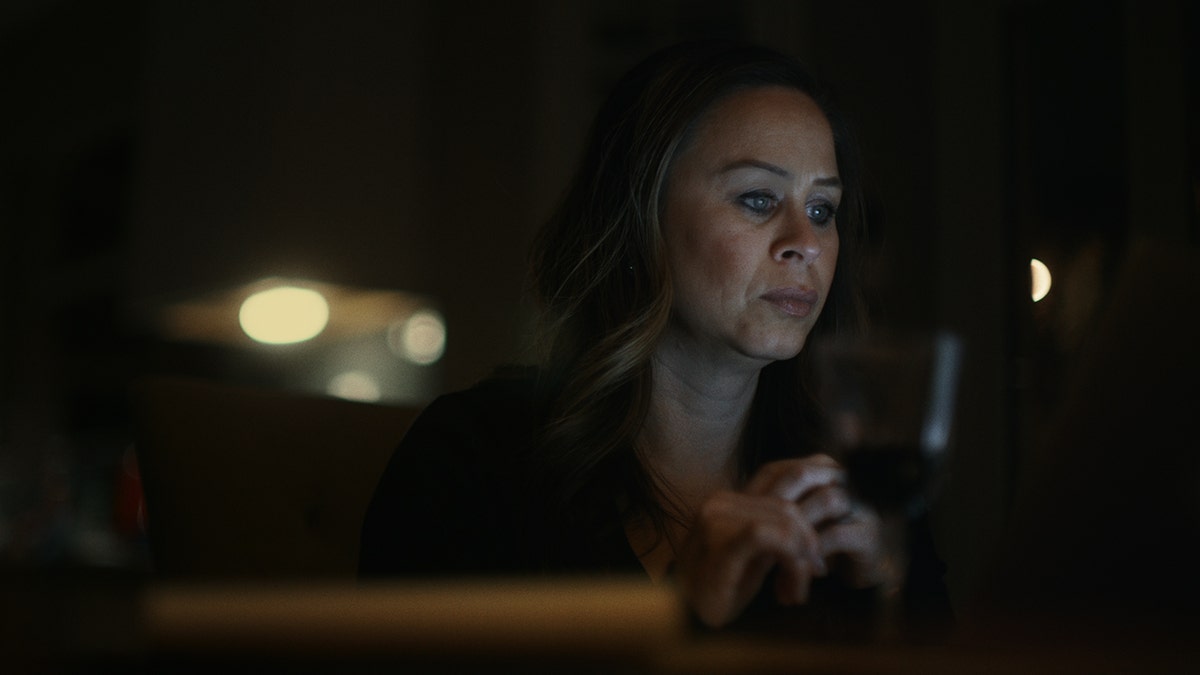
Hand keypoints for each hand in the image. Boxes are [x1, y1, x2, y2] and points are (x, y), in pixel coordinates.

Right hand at [674, 455, 884, 626]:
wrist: (684, 615)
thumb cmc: (722, 586)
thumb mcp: (757, 552)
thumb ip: (780, 528)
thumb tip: (822, 507)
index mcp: (730, 498)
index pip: (781, 478)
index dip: (813, 493)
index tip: (833, 513)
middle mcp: (721, 502)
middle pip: (789, 502)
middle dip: (812, 535)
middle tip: (820, 568)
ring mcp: (717, 520)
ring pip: (785, 519)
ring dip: (803, 555)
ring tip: (803, 584)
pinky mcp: (720, 543)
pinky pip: (769, 536)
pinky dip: (791, 560)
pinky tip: (793, 588)